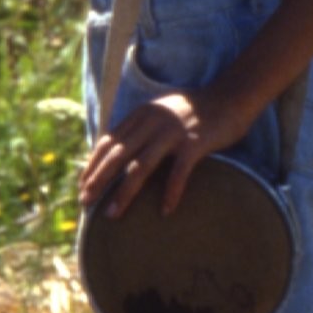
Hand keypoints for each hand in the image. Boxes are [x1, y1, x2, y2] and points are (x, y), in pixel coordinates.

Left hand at [80, 87, 255, 220]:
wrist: (230, 98)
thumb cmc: (194, 112)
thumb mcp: (159, 113)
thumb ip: (139, 127)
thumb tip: (116, 152)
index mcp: (140, 115)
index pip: (107, 142)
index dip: (92, 165)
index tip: (82, 185)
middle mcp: (151, 122)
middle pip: (117, 156)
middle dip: (98, 180)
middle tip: (85, 202)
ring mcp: (172, 133)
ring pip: (141, 167)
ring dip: (124, 193)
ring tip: (112, 214)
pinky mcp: (194, 143)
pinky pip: (178, 173)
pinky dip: (170, 193)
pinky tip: (164, 211)